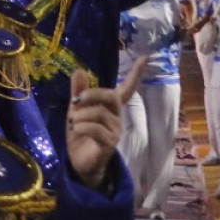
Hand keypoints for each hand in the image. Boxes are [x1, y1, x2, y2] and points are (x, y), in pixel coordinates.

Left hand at [66, 57, 144, 191]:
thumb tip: (80, 70)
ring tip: (73, 123)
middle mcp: (118, 118)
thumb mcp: (76, 110)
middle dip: (92, 94)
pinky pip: (95, 129)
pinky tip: (76, 130)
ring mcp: (116, 132)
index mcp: (111, 108)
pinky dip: (81, 127)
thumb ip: (78, 92)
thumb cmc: (81, 134)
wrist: (80, 163)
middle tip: (75, 101)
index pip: (127, 88)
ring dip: (79, 116)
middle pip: (111, 96)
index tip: (146, 56)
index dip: (136, 73)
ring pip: (98, 113)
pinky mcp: (110, 144)